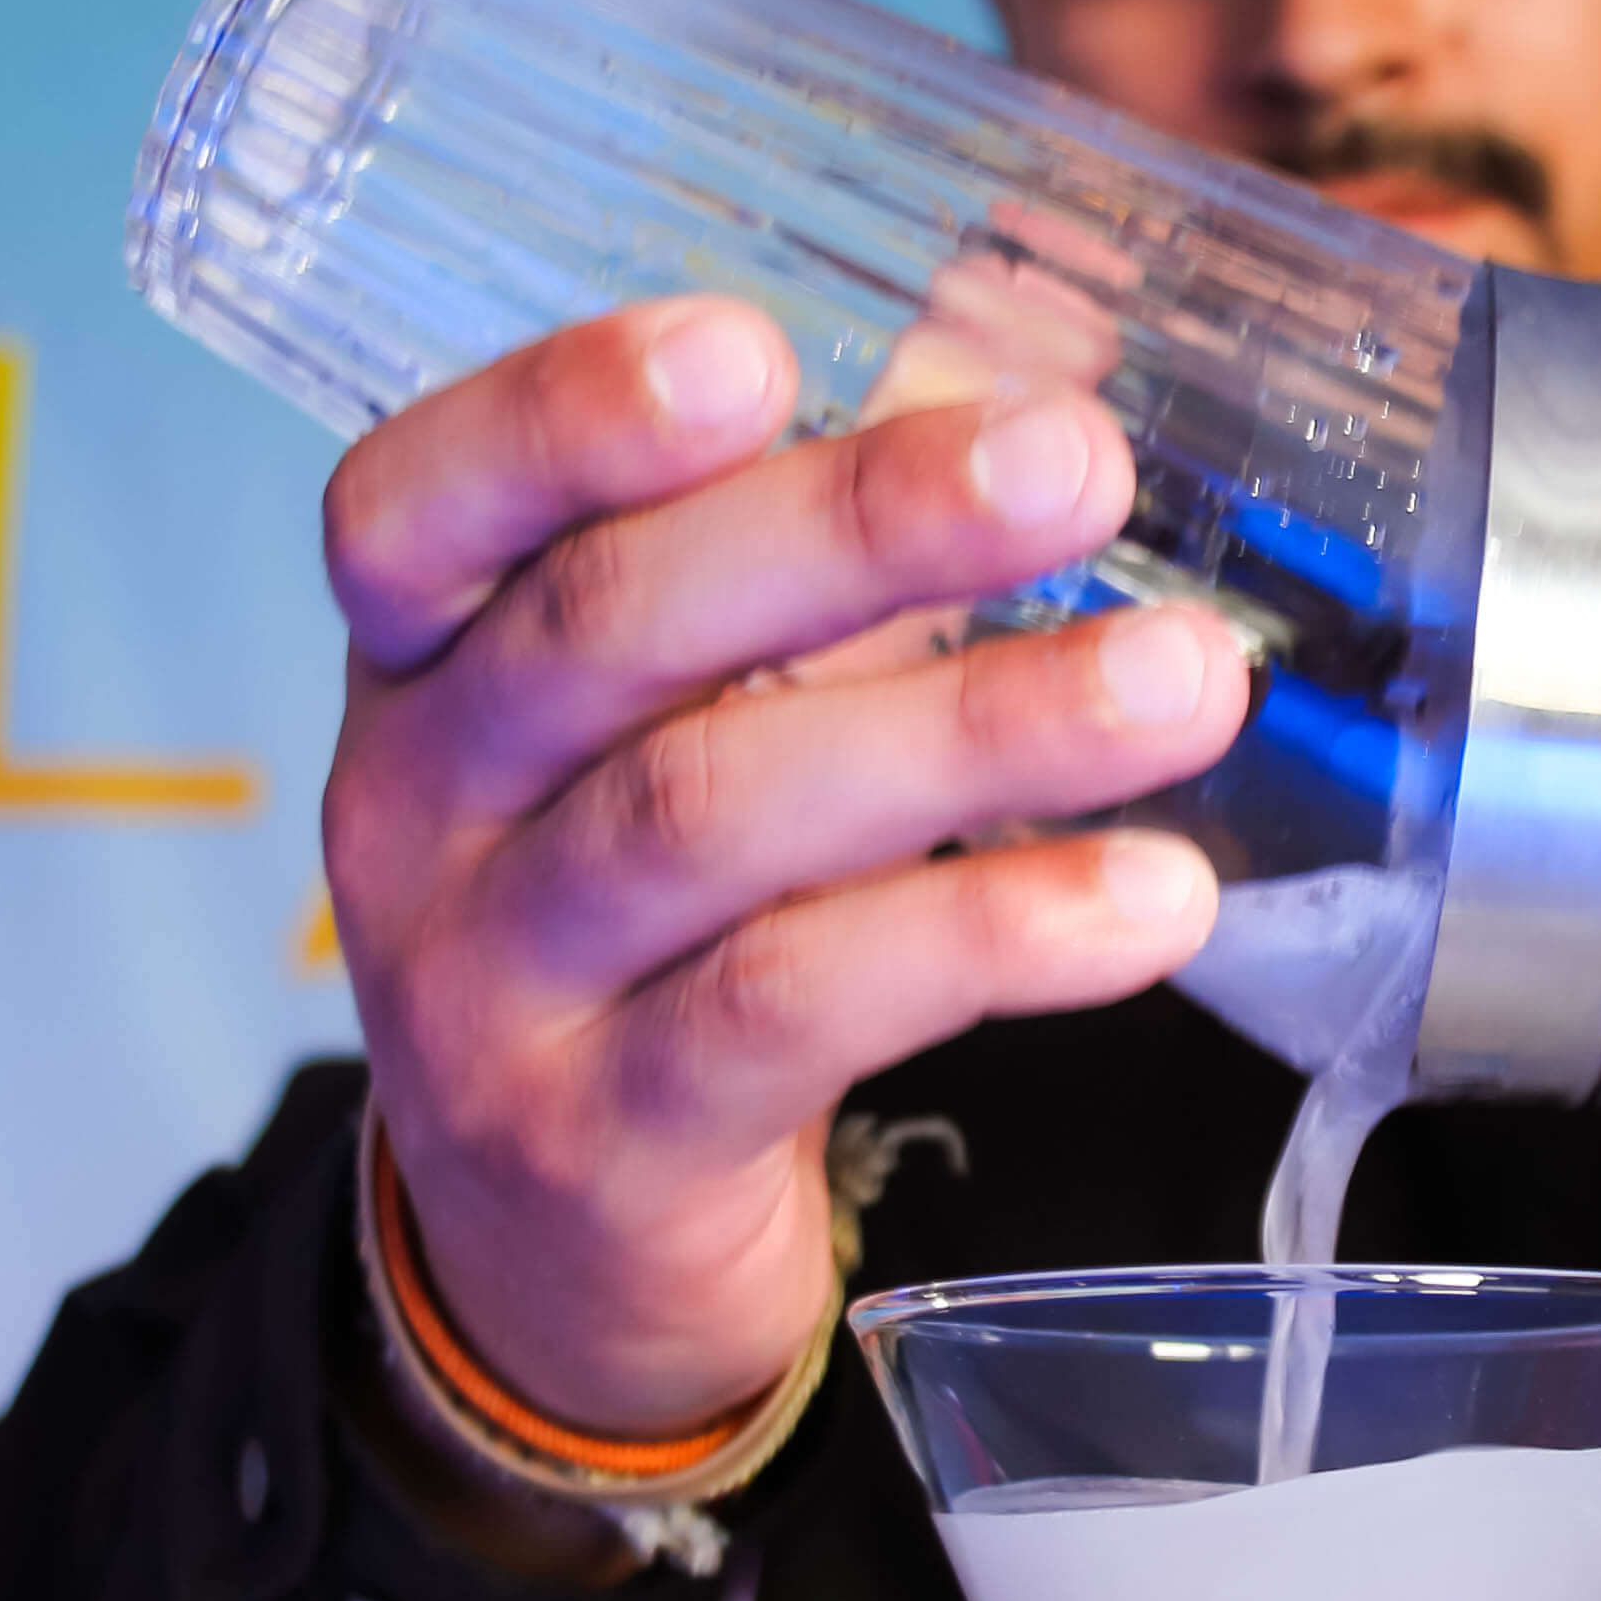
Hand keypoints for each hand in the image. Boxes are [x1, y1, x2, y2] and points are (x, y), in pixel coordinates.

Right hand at [317, 300, 1250, 1436]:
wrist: (560, 1260)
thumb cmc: (654, 922)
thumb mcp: (693, 717)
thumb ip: (830, 545)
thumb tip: (1032, 339)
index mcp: (429, 663)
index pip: (414, 506)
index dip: (562, 416)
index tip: (751, 347)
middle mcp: (425, 811)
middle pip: (606, 631)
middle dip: (854, 529)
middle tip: (1077, 463)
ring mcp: (496, 987)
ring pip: (712, 819)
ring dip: (974, 732)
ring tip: (1186, 683)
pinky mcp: (605, 1144)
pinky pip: (798, 1010)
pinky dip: (987, 936)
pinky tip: (1148, 899)